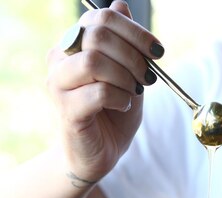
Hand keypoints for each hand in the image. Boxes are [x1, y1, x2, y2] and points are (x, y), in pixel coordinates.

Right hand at [47, 0, 163, 185]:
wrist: (101, 154)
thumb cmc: (113, 115)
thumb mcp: (127, 75)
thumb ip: (124, 44)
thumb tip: (121, 5)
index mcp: (75, 44)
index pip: (102, 18)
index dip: (135, 32)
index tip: (157, 51)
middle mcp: (61, 59)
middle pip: (98, 34)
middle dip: (133, 56)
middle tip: (147, 78)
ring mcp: (59, 84)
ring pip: (94, 61)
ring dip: (125, 77)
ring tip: (133, 93)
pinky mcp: (66, 109)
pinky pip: (98, 92)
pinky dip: (120, 98)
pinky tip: (123, 105)